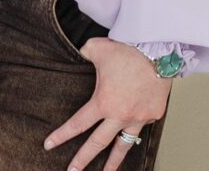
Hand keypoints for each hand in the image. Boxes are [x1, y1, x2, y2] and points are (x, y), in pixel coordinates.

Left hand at [43, 37, 171, 170]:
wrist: (159, 51)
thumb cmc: (127, 50)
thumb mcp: (96, 48)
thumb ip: (84, 54)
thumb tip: (78, 53)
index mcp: (103, 102)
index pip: (77, 124)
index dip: (61, 135)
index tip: (49, 145)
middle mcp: (120, 115)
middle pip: (97, 144)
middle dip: (83, 159)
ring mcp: (138, 118)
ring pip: (123, 146)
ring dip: (113, 162)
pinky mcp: (153, 115)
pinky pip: (141, 126)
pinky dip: (135, 130)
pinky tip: (130, 133)